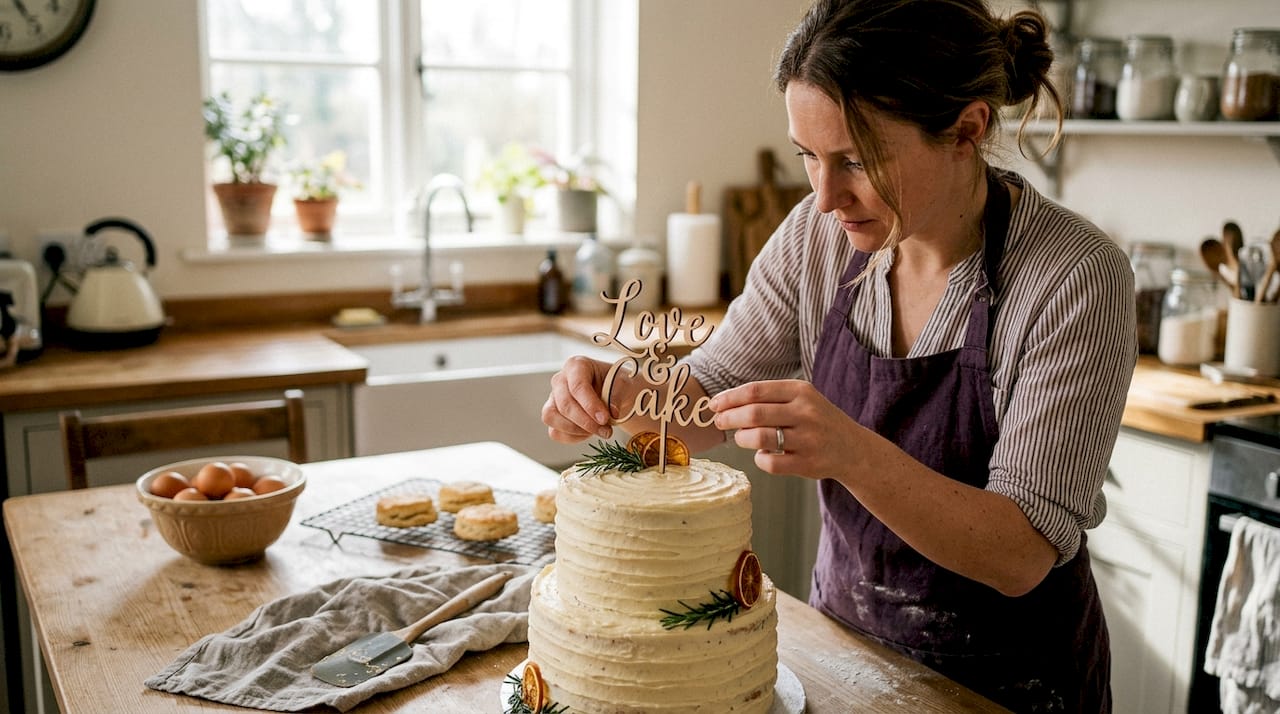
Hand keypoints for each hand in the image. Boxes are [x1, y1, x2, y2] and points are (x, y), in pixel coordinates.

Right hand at [542, 356, 617, 442]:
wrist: (614, 392)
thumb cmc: (616, 384)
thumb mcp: (623, 383)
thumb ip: (617, 395)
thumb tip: (612, 412)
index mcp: (576, 365)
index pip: (577, 386)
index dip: (590, 405)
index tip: (605, 419)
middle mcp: (560, 380)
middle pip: (564, 404)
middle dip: (586, 422)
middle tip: (606, 431)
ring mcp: (553, 398)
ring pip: (551, 418)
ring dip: (576, 430)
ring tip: (597, 431)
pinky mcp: (552, 416)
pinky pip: (555, 432)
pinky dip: (572, 437)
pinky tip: (589, 433)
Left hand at [709, 379, 859, 478]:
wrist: (853, 449)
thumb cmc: (817, 421)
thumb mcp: (801, 399)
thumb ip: (768, 398)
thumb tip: (724, 403)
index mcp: (801, 391)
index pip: (755, 391)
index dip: (729, 398)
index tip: (714, 404)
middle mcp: (806, 412)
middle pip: (754, 413)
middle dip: (729, 417)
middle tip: (719, 422)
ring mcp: (808, 439)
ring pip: (760, 438)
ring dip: (742, 438)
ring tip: (742, 438)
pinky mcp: (808, 464)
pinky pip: (770, 463)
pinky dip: (760, 459)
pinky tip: (763, 455)